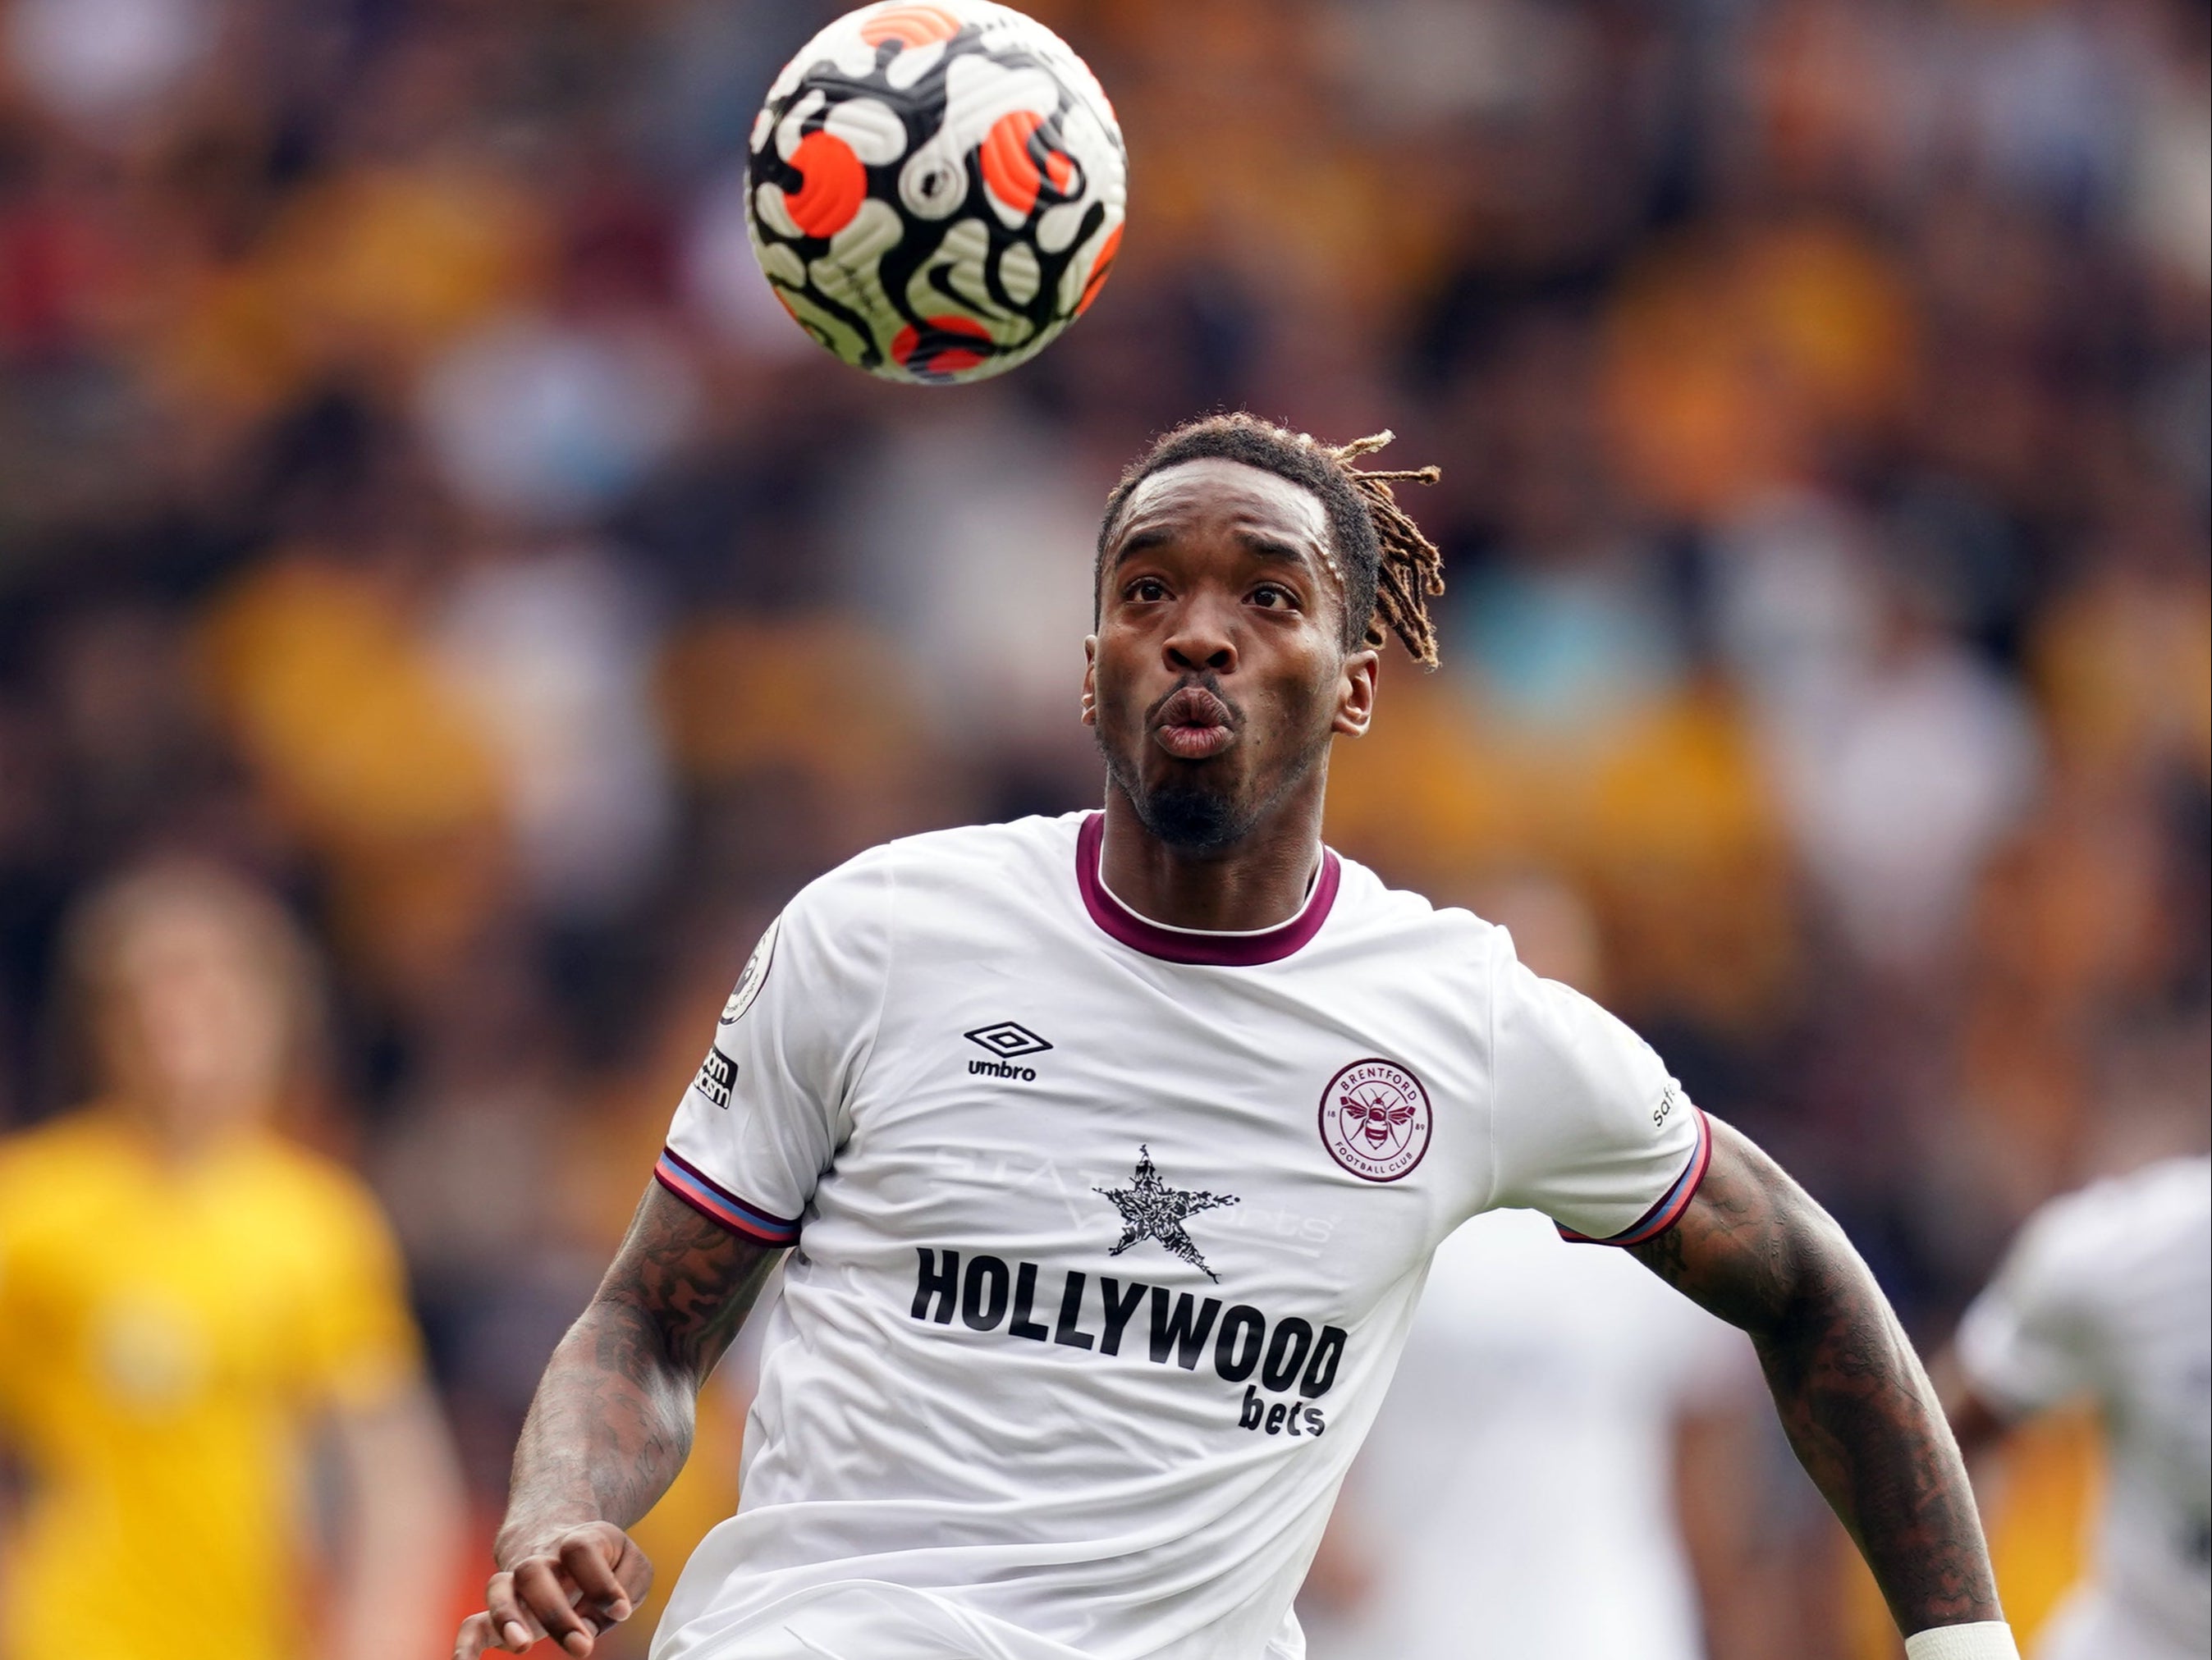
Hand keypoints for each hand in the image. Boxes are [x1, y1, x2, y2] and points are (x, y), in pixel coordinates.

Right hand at [454, 1521, 651, 1657]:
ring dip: (507, 1618)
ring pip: (499, 1589)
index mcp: (578, 1541)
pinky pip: (473, 1624)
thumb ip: (628, 1585)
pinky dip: (466, 1644)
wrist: (556, 1537)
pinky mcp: (498, 1612)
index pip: (582, 1550)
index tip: (620, 1610)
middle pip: (535, 1573)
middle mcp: (541, 1560)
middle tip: (583, 1648)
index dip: (601, 1581)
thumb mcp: (630, 1563)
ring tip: (522, 1646)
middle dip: (557, 1613)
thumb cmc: (602, 1559)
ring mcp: (515, 1585)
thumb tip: (604, 1617)